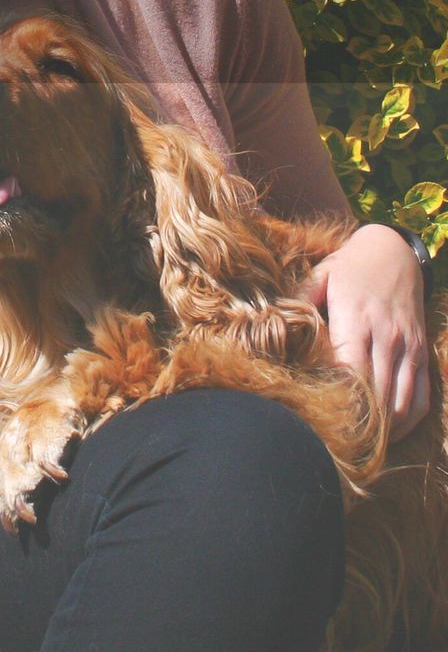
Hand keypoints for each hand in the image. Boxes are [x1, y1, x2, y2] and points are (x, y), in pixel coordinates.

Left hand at [300, 222, 429, 441]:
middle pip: (376, 393)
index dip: (338, 399)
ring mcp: (408, 347)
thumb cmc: (349, 266)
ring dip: (384, 430)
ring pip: (402, 402)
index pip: (350, 369)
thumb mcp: (320, 274)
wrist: (393, 251)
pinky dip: (408, 420)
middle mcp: (387, 336)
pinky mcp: (421, 353)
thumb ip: (299, 300)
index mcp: (357, 318)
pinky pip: (423, 397)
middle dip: (358, 423)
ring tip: (360, 448)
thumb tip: (276, 323)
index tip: (319, 420)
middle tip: (335, 446)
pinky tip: (390, 434)